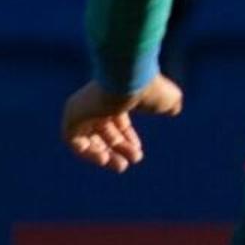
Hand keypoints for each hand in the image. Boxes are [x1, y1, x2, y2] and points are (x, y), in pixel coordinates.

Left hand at [63, 77, 180, 173]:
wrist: (127, 78)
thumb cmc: (148, 88)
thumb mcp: (166, 98)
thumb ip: (169, 103)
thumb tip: (173, 109)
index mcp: (113, 96)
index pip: (115, 121)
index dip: (127, 138)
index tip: (138, 152)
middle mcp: (94, 102)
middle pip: (102, 132)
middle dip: (117, 149)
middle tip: (129, 163)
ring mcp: (80, 110)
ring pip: (87, 139)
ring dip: (103, 155)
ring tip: (121, 166)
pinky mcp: (71, 118)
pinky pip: (74, 142)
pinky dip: (88, 153)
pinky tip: (105, 159)